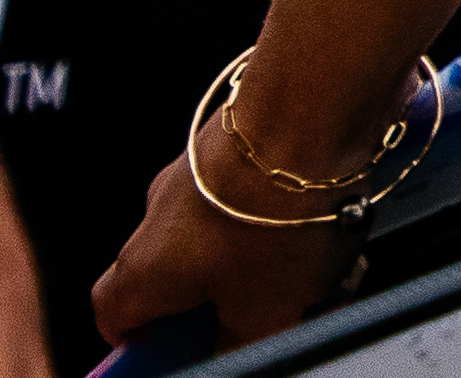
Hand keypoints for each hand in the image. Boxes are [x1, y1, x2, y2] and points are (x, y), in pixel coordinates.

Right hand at [89, 144, 365, 358]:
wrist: (313, 110)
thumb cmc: (275, 210)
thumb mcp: (265, 311)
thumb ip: (242, 341)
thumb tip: (237, 349)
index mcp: (142, 270)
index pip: (115, 314)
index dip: (141, 338)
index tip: (173, 350)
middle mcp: (160, 215)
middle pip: (184, 274)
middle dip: (235, 300)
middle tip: (277, 313)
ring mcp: (202, 171)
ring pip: (235, 232)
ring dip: (277, 257)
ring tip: (331, 269)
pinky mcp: (249, 138)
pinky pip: (268, 191)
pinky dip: (299, 214)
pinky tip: (346, 222)